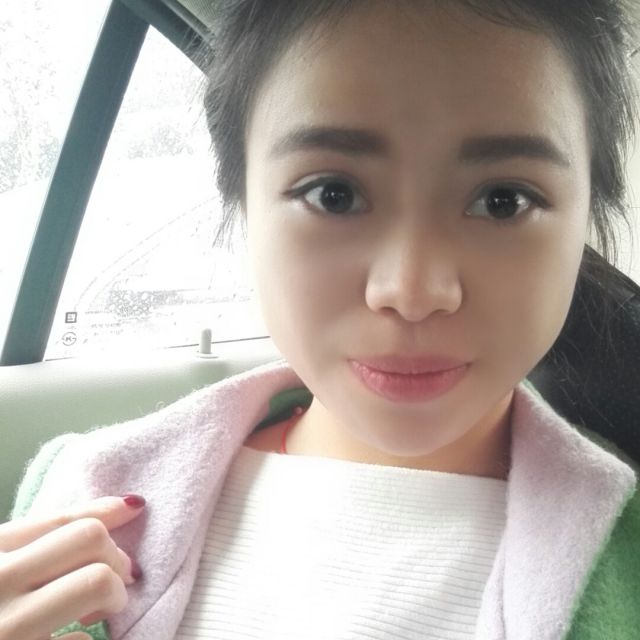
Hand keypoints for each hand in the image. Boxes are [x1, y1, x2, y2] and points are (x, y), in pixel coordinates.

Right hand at [0, 495, 144, 639]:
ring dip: (115, 596)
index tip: (134, 509)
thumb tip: (128, 505)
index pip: (63, 518)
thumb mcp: (3, 565)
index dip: (109, 512)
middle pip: (89, 538)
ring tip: (100, 612)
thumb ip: (46, 541)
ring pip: (97, 580)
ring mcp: (8, 627)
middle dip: (115, 557)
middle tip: (115, 579)